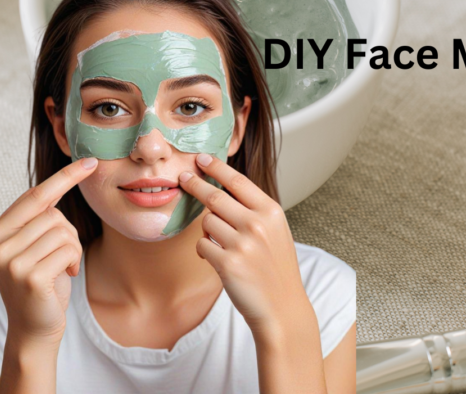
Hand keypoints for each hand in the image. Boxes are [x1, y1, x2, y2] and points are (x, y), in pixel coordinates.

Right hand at [0, 157, 97, 345]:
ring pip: (63, 231)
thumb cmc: (41, 284)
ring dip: (73, 249)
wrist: (34, 329)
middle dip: (69, 233)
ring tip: (62, 268)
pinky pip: (69, 249)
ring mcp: (11, 261)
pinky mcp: (30, 276)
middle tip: (64, 258)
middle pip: (53, 214)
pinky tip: (65, 276)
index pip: (34, 195)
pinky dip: (75, 261)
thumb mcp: (34, 247)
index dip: (64, 177)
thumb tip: (59, 181)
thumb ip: (38, 220)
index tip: (88, 162)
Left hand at [178, 153, 309, 335]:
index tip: (201, 158)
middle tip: (184, 178)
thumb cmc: (275, 267)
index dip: (217, 167)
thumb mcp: (275, 230)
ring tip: (220, 243)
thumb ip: (253, 209)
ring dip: (207, 230)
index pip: (238, 181)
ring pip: (206, 222)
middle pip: (214, 196)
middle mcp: (257, 224)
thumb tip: (222, 187)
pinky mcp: (227, 263)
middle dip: (195, 185)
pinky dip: (204, 250)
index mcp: (271, 211)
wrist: (281, 306)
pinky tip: (215, 258)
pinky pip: (202, 245)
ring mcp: (242, 244)